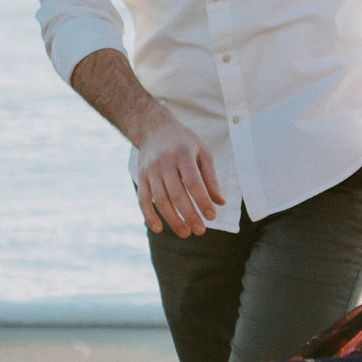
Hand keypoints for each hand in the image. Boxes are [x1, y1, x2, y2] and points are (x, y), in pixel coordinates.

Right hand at [136, 117, 223, 235]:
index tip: (212, 216)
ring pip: (160, 200)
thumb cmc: (184, 143)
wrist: (154, 129)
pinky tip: (158, 229)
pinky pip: (143, 199)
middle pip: (176, 194)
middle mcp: (164, 162)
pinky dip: (149, 215)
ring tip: (186, 233)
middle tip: (200, 231)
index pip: (193, 182)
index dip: (202, 200)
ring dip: (172, 219)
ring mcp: (150, 170)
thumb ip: (210, 178)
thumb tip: (220, 202)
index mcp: (183, 154)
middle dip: (189, 215)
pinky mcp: (141, 177)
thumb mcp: (202, 153)